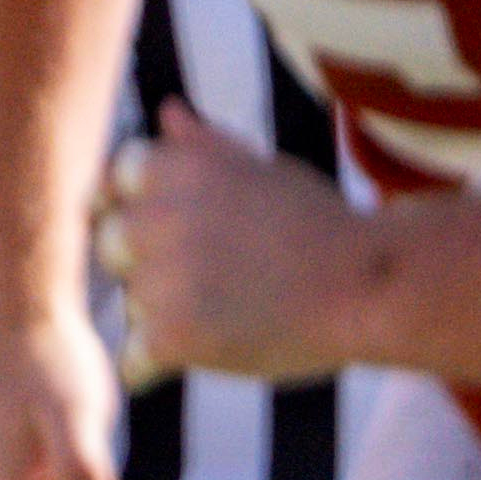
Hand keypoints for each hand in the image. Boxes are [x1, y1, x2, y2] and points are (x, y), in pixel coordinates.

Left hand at [103, 102, 371, 384]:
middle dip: (145, 260)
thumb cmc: (320, 226)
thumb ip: (202, 147)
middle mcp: (153, 218)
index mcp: (169, 168)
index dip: (143, 207)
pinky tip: (195, 354)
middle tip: (211, 275)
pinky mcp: (171, 336)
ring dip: (162, 313)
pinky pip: (133, 359)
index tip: (183, 227)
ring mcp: (158, 280)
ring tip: (229, 312)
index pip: (114, 182)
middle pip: (109, 243)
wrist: (371, 289)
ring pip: (130, 303)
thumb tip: (167, 112)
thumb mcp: (262, 170)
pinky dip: (152, 366)